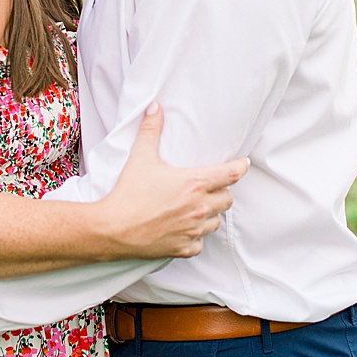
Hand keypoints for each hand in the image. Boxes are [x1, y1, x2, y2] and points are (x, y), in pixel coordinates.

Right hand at [100, 104, 248, 259]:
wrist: (113, 228)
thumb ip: (150, 131)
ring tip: (195, 209)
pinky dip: (195, 236)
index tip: (243, 164)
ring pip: (216, 221)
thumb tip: (155, 108)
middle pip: (227, 199)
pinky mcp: (185, 247)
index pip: (231, 174)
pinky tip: (182, 229)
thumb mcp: (140, 158)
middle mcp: (199, 207)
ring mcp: (194, 229)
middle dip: (221, 192)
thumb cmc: (128, 193)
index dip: (240, 167)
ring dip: (210, 214)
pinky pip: (200, 242)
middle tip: (208, 188)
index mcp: (194, 184)